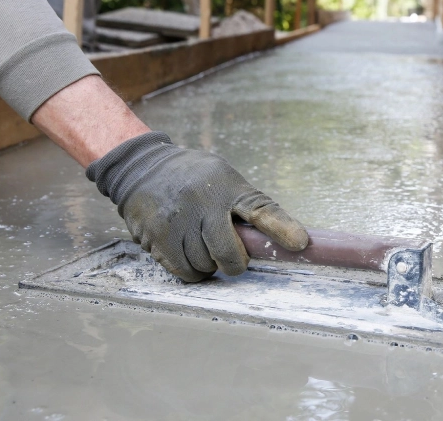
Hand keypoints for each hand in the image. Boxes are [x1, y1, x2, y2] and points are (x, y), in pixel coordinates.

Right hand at [86, 131, 308, 281]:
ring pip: (207, 267)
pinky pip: (187, 273)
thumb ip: (245, 204)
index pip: (261, 209)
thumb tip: (281, 236)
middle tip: (233, 256)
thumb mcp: (223, 177)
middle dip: (236, 262)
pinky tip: (187, 251)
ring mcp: (179, 222)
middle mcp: (204, 203)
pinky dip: (193, 271)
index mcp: (228, 187)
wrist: (142, 168)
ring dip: (210, 263)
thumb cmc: (193, 177)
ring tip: (201, 242)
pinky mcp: (158, 238)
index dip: (282, 228)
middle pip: (231, 253)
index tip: (300, 242)